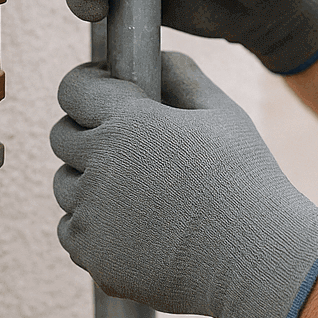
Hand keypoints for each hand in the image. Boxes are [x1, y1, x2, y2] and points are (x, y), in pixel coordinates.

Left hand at [51, 53, 317, 317]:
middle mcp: (99, 166)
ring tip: (137, 188)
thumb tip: (157, 59)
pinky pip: (74, 231)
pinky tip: (136, 224)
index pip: (73, 88)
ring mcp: (92, 216)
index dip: (88, 84)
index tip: (106, 91)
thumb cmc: (244, 179)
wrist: (254, 257)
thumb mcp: (222, 114)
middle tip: (128, 142)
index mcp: (128, 123)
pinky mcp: (93, 258)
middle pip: (63, 137)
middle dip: (88, 132)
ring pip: (67, 186)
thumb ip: (182, 77)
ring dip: (90, 180)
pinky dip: (94, 225)